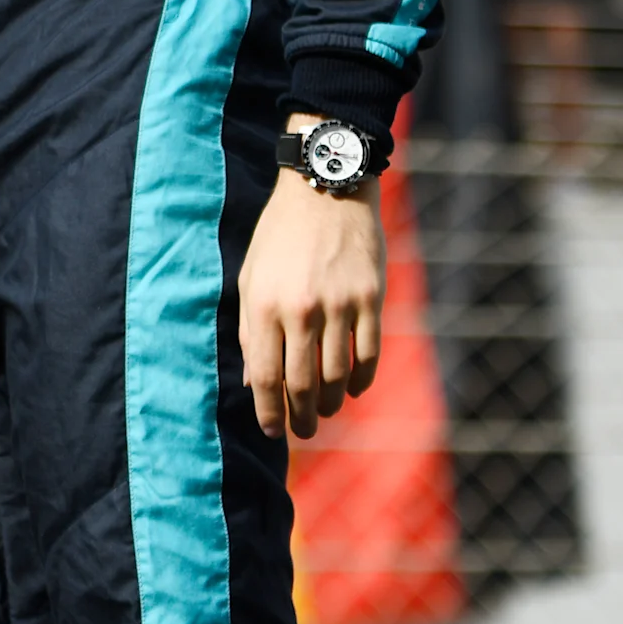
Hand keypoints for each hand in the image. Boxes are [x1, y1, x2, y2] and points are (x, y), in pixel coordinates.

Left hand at [238, 132, 385, 439]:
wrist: (325, 192)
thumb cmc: (280, 237)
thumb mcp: (251, 277)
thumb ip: (251, 331)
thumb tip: (253, 382)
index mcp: (264, 305)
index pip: (265, 376)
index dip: (269, 411)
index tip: (272, 431)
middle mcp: (302, 310)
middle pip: (302, 383)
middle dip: (301, 416)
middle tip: (303, 432)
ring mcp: (340, 305)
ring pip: (336, 375)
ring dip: (329, 402)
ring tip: (323, 412)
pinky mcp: (371, 299)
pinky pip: (368, 354)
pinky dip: (360, 379)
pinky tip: (351, 389)